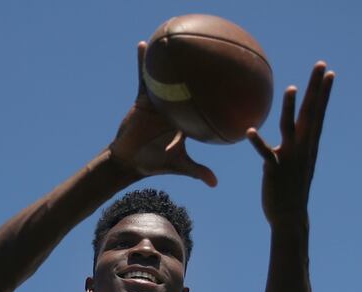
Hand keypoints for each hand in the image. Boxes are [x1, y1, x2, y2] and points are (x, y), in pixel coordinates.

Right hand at [109, 42, 217, 186]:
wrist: (131, 160)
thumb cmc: (155, 162)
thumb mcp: (179, 165)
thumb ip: (197, 171)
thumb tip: (215, 183)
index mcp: (185, 120)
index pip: (203, 105)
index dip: (215, 95)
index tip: (229, 83)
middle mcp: (174, 108)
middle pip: (188, 87)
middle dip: (197, 71)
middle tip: (212, 53)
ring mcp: (159, 102)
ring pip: (167, 78)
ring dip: (170, 60)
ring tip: (176, 38)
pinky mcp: (143, 98)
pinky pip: (145, 77)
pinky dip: (144, 62)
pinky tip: (145, 46)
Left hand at [247, 62, 333, 223]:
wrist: (290, 215)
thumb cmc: (291, 188)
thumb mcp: (296, 162)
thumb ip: (293, 144)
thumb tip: (288, 130)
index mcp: (309, 145)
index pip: (318, 114)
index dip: (323, 93)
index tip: (329, 73)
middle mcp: (302, 148)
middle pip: (310, 113)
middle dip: (316, 89)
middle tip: (322, 65)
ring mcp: (290, 158)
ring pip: (290, 128)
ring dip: (290, 109)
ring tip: (290, 88)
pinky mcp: (274, 169)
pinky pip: (265, 154)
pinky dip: (258, 143)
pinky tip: (249, 131)